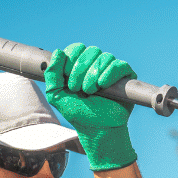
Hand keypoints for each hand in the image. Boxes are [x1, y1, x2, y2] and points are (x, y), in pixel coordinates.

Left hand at [45, 43, 137, 171]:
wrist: (98, 129)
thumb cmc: (79, 114)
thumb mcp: (56, 95)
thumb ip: (52, 74)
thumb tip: (58, 51)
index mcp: (81, 65)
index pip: (77, 48)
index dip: (71, 59)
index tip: (68, 79)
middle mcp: (97, 65)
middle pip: (91, 50)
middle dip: (81, 69)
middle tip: (79, 89)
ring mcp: (112, 70)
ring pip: (105, 57)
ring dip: (94, 74)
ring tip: (91, 92)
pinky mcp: (126, 77)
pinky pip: (120, 65)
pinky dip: (110, 74)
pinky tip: (103, 86)